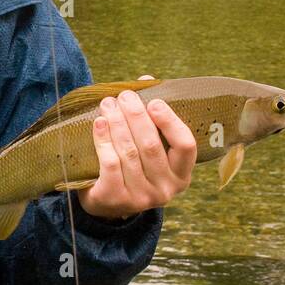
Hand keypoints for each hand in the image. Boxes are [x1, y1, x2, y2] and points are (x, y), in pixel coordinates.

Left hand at [77, 77, 196, 219]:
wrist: (106, 202)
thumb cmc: (133, 166)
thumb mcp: (147, 146)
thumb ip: (151, 116)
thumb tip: (146, 81)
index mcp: (181, 175)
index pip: (185, 145)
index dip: (170, 122)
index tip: (154, 102)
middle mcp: (165, 189)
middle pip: (151, 145)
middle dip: (136, 116)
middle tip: (124, 96)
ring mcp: (141, 197)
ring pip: (129, 152)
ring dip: (117, 123)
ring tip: (108, 104)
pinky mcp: (116, 199)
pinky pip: (110, 163)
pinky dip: (103, 140)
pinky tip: (99, 123)